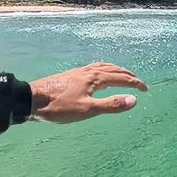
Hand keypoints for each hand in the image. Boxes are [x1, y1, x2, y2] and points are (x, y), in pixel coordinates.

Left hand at [28, 62, 148, 122]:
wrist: (31, 99)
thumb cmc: (59, 107)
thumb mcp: (87, 110)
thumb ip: (111, 105)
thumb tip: (133, 100)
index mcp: (95, 78)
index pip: (121, 78)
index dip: (135, 84)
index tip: (145, 89)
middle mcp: (88, 71)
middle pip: (113, 69)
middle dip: (128, 75)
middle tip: (138, 82)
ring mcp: (78, 72)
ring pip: (102, 66)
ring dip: (116, 70)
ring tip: (121, 74)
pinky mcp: (70, 75)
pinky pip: (93, 68)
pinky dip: (103, 69)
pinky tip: (97, 75)